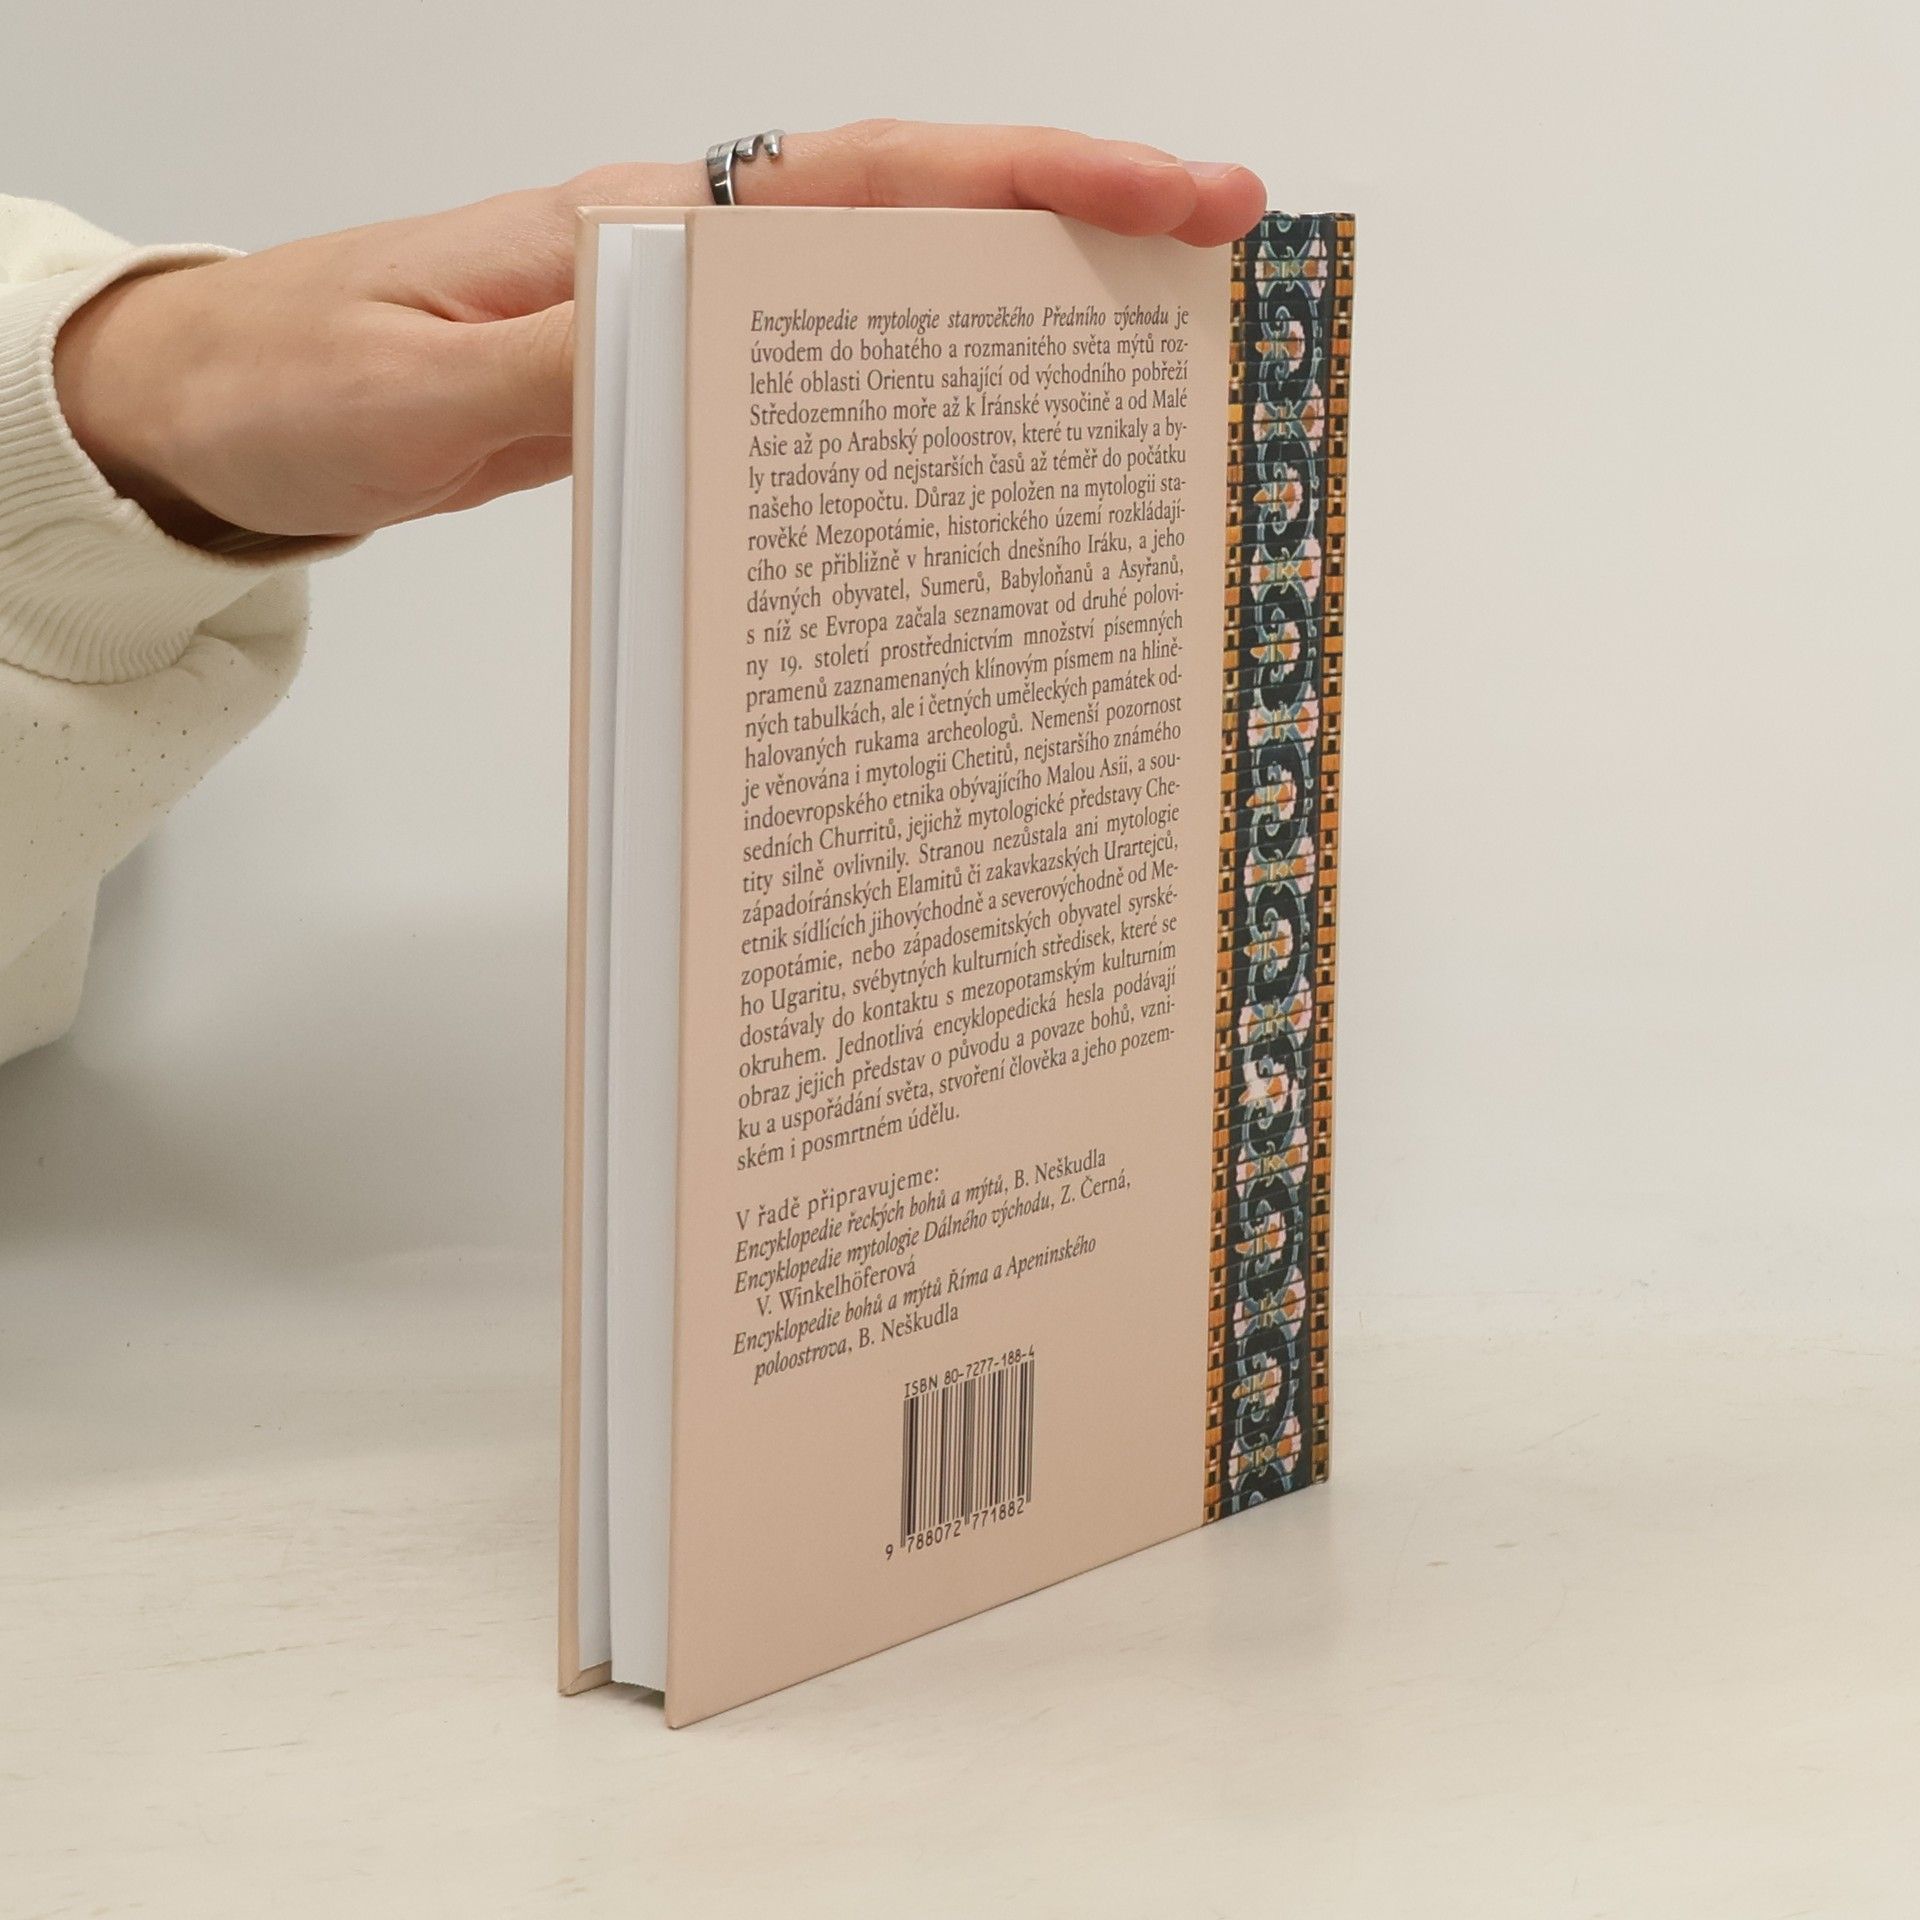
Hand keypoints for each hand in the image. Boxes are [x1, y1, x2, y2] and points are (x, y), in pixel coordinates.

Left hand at [53, 122, 1265, 545]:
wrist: (224, 414)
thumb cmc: (300, 384)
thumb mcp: (419, 389)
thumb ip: (569, 364)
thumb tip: (719, 337)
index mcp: (645, 227)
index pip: (877, 182)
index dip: (1038, 181)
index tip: (1177, 196)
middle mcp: (688, 258)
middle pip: (920, 226)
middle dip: (1079, 240)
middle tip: (1220, 283)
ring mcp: (690, 326)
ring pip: (886, 309)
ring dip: (1014, 333)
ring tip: (1142, 386)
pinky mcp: (676, 392)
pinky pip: (821, 388)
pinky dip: (912, 411)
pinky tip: (971, 467)